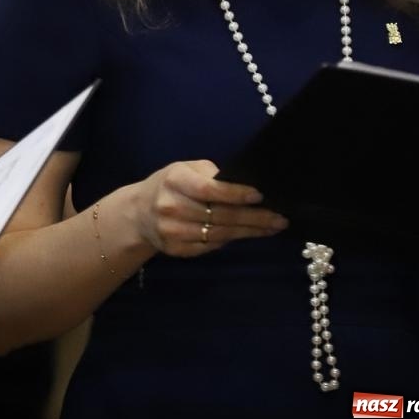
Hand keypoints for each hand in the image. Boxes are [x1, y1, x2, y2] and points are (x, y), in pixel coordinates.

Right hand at [128, 160, 286, 256]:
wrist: (138, 213)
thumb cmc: (169, 185)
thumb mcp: (185, 169)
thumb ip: (211, 176)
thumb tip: (246, 188)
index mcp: (175, 180)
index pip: (209, 190)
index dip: (235, 194)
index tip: (260, 196)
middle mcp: (171, 206)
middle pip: (220, 216)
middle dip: (254, 218)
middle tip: (279, 218)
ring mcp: (172, 231)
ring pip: (220, 234)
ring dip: (250, 232)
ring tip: (272, 227)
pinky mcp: (176, 249)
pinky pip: (211, 246)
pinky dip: (231, 240)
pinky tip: (247, 235)